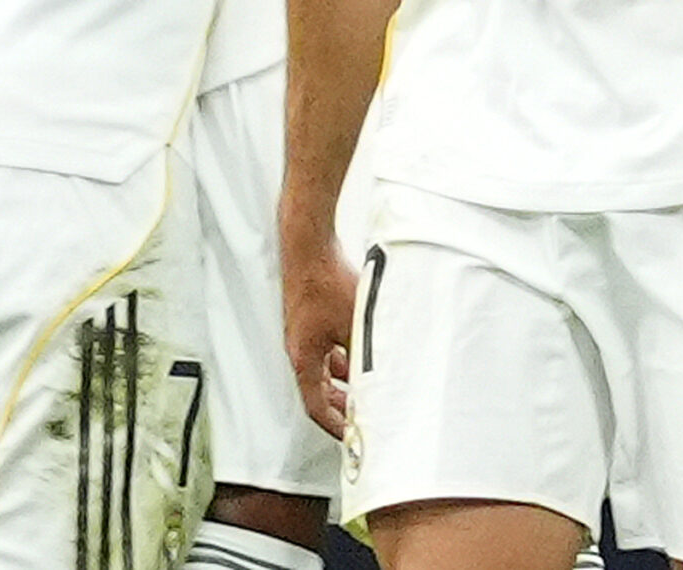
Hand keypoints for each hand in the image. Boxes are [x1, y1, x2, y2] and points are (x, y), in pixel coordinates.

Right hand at [281, 233, 358, 438]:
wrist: (310, 246)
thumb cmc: (324, 281)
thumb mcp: (355, 326)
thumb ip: (365, 356)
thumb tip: (383, 379)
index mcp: (303, 357)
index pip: (315, 406)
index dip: (334, 426)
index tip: (350, 436)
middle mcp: (299, 348)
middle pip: (316, 389)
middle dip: (339, 406)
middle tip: (359, 417)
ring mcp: (304, 332)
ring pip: (322, 368)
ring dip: (342, 380)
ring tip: (364, 388)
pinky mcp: (311, 316)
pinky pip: (325, 347)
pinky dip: (341, 356)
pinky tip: (358, 351)